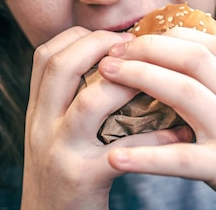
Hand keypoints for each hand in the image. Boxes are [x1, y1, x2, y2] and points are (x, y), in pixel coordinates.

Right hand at [21, 27, 194, 208]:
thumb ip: (69, 103)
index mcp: (37, 111)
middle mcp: (41, 126)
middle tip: (136, 46)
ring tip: (159, 78)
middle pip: (61, 66)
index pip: (45, 56)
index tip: (113, 36)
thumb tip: (112, 67)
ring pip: (90, 102)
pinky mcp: (81, 178)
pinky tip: (178, 132)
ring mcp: (59, 151)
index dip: (79, 37)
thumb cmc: (62, 176)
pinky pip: (123, 151)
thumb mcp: (52, 134)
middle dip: (100, 46)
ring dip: (128, 83)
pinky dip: (154, 138)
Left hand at [99, 27, 215, 209]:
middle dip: (147, 48)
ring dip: (142, 78)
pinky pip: (183, 159)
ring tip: (104, 76)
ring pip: (187, 94)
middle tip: (109, 53)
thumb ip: (211, 85)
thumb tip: (173, 56)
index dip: (165, 35)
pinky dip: (147, 157)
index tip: (129, 37)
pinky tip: (116, 157)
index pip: (204, 45)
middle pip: (193, 59)